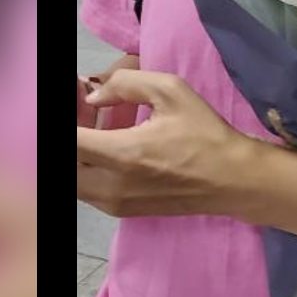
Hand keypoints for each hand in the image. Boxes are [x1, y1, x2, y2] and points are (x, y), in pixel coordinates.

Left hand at [76, 69, 255, 217]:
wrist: (232, 180)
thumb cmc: (205, 134)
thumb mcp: (172, 91)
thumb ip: (125, 84)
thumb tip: (93, 97)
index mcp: (124, 154)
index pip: (69, 141)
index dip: (66, 118)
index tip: (76, 100)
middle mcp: (112, 185)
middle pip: (64, 163)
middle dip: (69, 136)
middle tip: (83, 114)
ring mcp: (115, 203)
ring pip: (72, 179)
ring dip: (76, 153)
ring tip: (93, 127)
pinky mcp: (122, 212)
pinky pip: (86, 189)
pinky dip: (85, 167)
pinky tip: (105, 145)